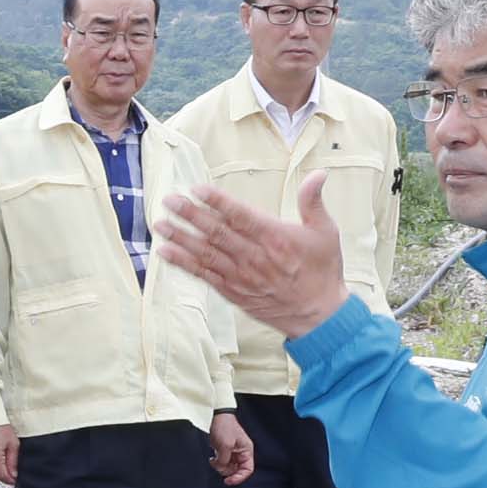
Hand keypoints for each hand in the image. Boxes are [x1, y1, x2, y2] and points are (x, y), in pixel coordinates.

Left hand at [155, 173, 353, 337]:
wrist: (318, 314)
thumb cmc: (322, 270)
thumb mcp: (326, 232)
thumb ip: (313, 201)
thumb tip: (318, 173)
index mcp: (276, 238)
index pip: (240, 216)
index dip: (217, 202)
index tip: (196, 189)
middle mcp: (254, 257)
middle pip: (217, 232)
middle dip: (190, 215)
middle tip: (169, 200)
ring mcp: (241, 276)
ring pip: (206, 253)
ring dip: (181, 238)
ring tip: (160, 224)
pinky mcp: (233, 292)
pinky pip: (204, 276)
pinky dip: (184, 264)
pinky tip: (165, 252)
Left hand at [209, 412, 255, 485]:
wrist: (217, 417)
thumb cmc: (224, 427)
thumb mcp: (224, 445)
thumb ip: (224, 460)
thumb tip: (221, 469)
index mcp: (246, 451)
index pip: (247, 470)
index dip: (239, 477)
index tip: (228, 481)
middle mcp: (242, 452)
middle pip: (237, 470)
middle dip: (226, 470)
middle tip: (218, 465)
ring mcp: (233, 452)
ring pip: (228, 467)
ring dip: (220, 466)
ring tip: (213, 459)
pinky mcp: (225, 450)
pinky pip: (223, 462)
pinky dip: (217, 462)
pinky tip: (212, 458)